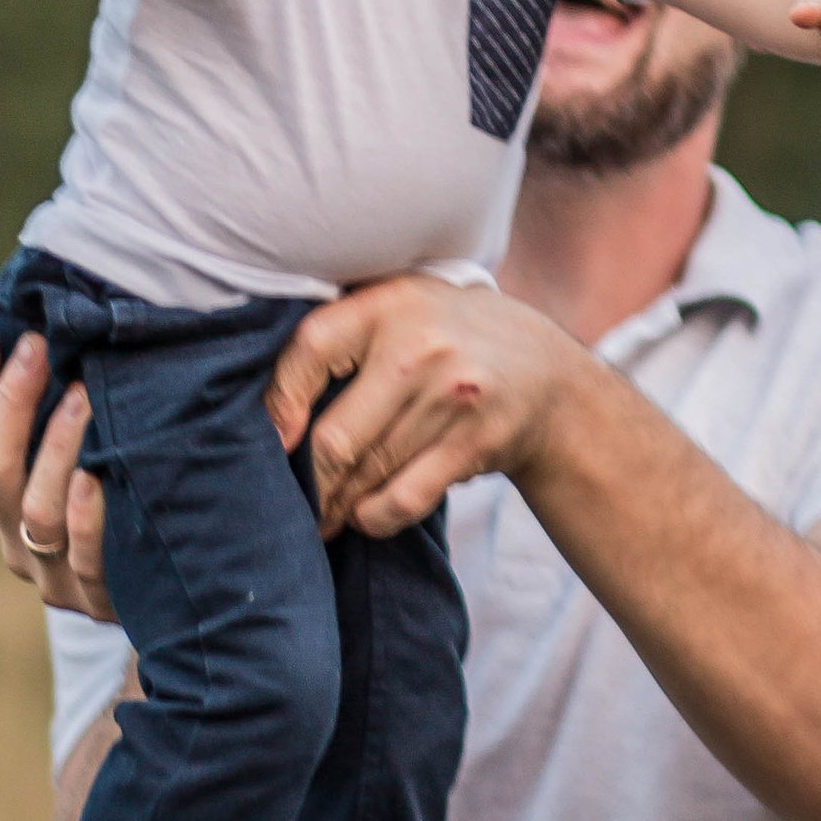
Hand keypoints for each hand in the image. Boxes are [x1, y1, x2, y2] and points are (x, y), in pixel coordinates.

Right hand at [0, 313, 113, 616]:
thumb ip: (81, 397)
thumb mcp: (105, 449)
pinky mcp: (103, 601)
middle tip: (38, 345)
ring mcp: (56, 576)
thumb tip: (73, 318)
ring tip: (83, 395)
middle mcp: (18, 537)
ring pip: (35, 511)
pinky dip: (86, 520)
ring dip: (54, 448)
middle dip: (12, 401)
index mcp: (5, 497)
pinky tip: (94, 480)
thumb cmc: (143, 500)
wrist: (189, 601)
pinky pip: (86, 560)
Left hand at [264, 277, 576, 537]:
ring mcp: (453, 395)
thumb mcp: (403, 309)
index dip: (279, 401)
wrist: (549, 373)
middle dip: (307, 483)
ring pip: (368, 473)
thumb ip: (345, 333)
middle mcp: (421, 345)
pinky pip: (405, 498)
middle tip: (290, 503)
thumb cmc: (450, 341)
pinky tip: (365, 516)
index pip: (310, 348)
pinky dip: (375, 517)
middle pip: (336, 437)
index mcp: (389, 303)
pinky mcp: (476, 442)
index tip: (272, 440)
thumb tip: (271, 410)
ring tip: (321, 516)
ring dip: (337, 506)